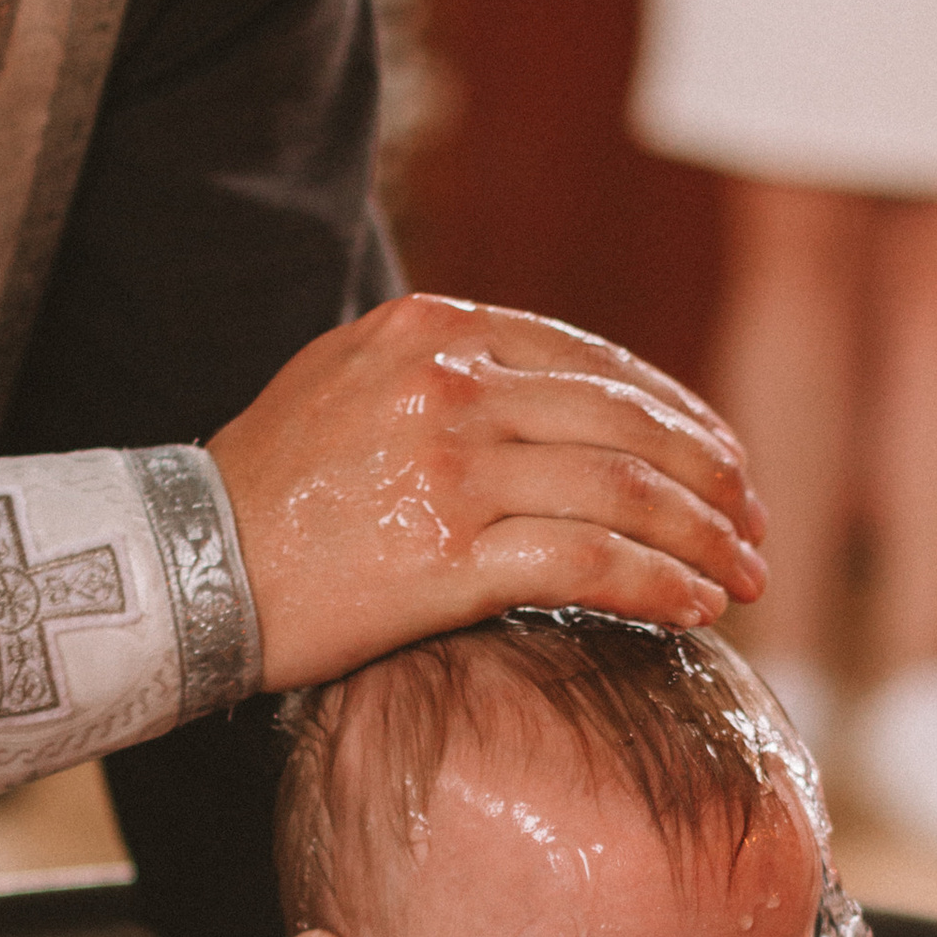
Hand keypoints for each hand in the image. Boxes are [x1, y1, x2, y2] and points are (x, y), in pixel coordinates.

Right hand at [209, 294, 767, 691]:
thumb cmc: (266, 492)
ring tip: (746, 575)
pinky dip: (658, 586)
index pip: (592, 361)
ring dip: (704, 539)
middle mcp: (451, 384)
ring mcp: (452, 468)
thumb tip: (546, 401)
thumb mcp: (348, 381)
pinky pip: (590, 566)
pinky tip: (696, 607)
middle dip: (709, 478)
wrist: (182, 566)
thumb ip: (445, 372)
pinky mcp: (449, 556)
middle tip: (754, 522)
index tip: (719, 456)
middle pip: (625, 423)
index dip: (674, 412)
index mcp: (433, 329)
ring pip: (624, 493)